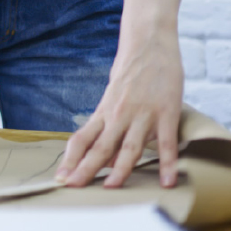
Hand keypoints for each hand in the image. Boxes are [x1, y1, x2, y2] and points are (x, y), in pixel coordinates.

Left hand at [56, 30, 183, 188]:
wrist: (148, 43)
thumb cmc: (131, 71)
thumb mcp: (113, 96)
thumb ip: (109, 124)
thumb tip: (105, 154)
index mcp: (104, 112)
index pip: (81, 139)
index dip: (71, 159)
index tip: (62, 177)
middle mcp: (118, 115)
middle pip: (100, 148)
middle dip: (85, 169)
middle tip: (73, 187)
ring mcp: (142, 115)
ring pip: (129, 148)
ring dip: (120, 169)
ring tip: (111, 188)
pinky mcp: (166, 113)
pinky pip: (166, 143)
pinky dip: (167, 163)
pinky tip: (168, 181)